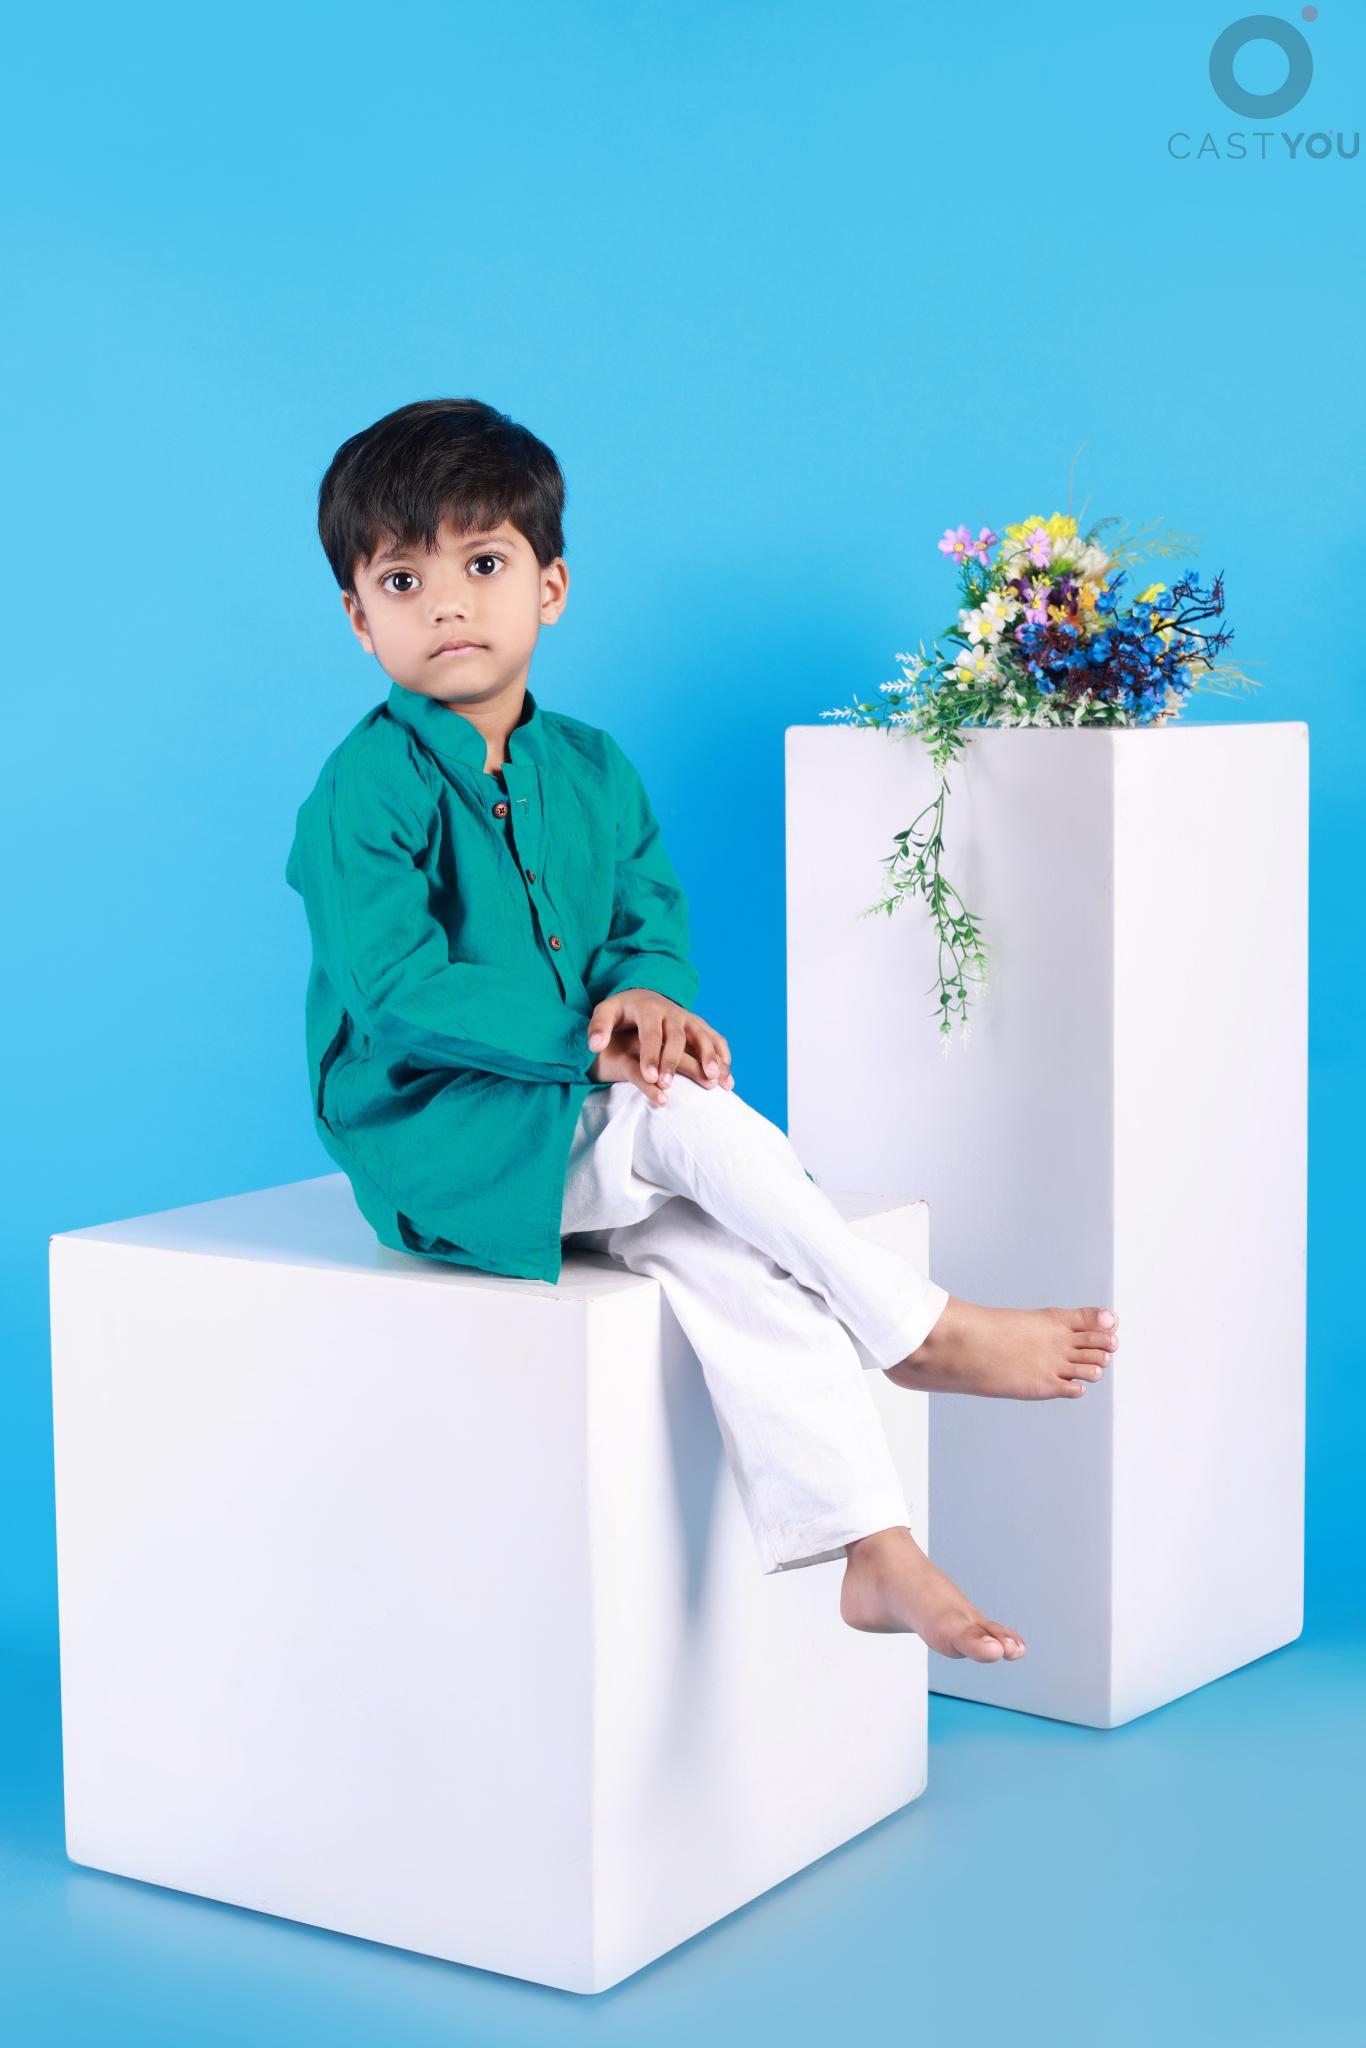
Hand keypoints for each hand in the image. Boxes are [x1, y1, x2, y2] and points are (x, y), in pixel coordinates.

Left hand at [587, 989, 732, 1093]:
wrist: (645, 994)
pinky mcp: (700, 1026)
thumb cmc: (622, 1011)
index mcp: (649, 1009)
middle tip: (669, 1085)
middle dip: (674, 1062)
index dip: (651, 1055)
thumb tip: (595, 1045)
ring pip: (703, 1036)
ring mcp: (689, 1018)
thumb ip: (598, 1027)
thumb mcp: (605, 1012)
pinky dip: (724, 1057)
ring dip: (710, 1058)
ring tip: (714, 1080)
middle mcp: (672, 1012)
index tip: (650, 1078)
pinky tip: (728, 1079)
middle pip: (677, 1037)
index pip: (651, 1034)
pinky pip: (716, 1039)